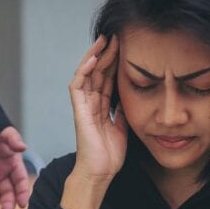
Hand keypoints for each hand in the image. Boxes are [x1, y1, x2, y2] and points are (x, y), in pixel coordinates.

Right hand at [69, 35, 126, 182]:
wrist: (100, 173)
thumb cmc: (109, 156)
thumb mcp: (123, 127)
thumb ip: (123, 111)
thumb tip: (132, 96)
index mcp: (101, 107)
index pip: (108, 78)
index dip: (115, 62)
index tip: (126, 46)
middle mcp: (91, 103)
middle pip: (98, 72)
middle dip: (107, 53)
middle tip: (118, 35)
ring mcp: (83, 106)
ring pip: (87, 74)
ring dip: (95, 56)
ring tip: (105, 40)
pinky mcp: (78, 111)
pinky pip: (77, 87)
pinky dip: (83, 72)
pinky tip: (93, 59)